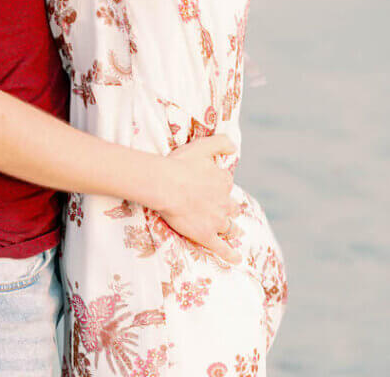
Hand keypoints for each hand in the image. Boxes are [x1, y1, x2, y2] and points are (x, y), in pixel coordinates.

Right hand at [155, 135, 240, 264]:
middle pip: (231, 208)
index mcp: (224, 181)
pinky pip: (222, 248)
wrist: (165, 185)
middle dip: (228, 209)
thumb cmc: (180, 164)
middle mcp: (224, 202)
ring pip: (228, 227)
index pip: (226, 184)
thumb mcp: (202, 146)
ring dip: (230, 228)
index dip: (218, 185)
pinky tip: (236, 259)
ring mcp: (216, 220)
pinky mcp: (206, 236)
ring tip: (232, 231)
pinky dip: (230, 255)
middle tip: (222, 209)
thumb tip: (234, 147)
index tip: (210, 186)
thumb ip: (221, 143)